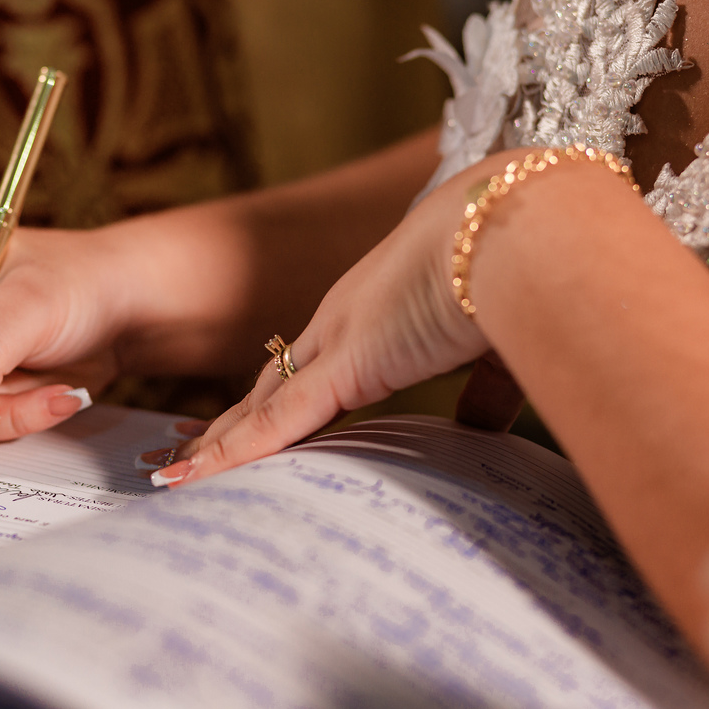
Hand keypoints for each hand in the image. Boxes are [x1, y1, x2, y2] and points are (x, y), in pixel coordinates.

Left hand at [147, 157, 513, 485]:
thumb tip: (483, 427)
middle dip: (237, 420)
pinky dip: (232, 454)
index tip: (254, 423)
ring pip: (262, 405)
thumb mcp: (496, 342)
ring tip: (179, 476)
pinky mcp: (345, 363)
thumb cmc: (526, 271)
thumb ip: (486, 387)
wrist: (529, 229)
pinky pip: (274, 422)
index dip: (283, 397)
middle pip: (275, 384)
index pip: (315, 368)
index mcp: (382, 313)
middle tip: (194, 448)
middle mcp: (347, 321)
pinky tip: (191, 479)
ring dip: (222, 443)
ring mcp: (340, 339)